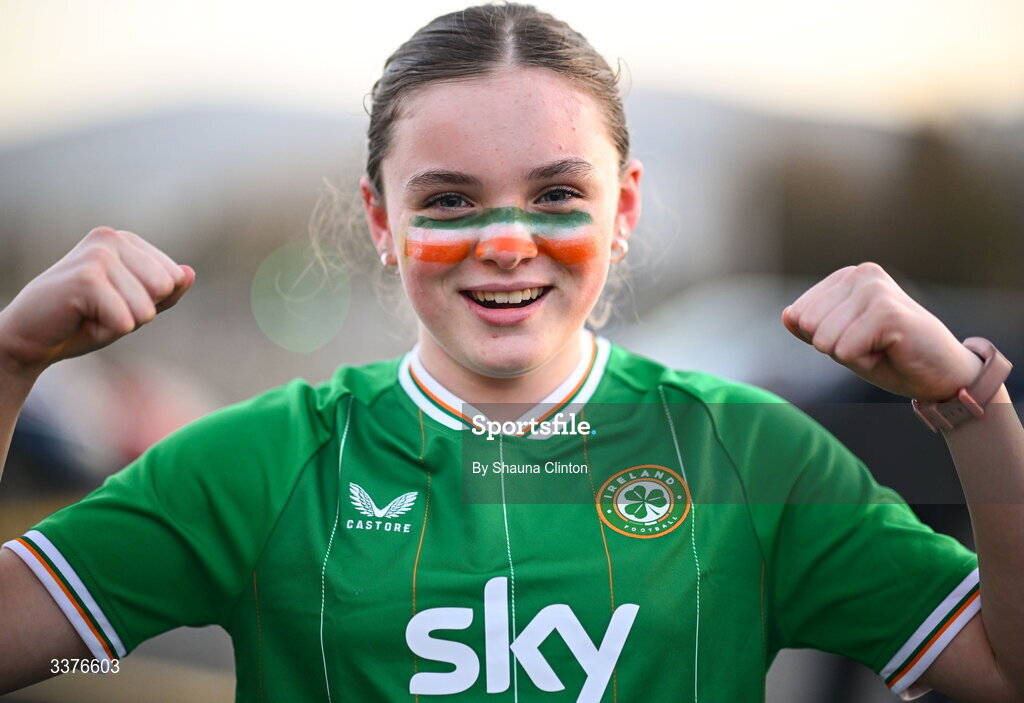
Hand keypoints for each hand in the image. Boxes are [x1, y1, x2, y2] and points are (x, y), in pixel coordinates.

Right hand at [0, 227, 193, 378]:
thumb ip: (165, 292)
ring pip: (147, 308)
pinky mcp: (86, 278)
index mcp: (125, 240)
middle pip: (165, 289)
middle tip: (101, 310)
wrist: (28, 337)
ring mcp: (98, 255)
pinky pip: (125, 321)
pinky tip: (80, 319)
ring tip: (90, 314)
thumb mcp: (133, 306)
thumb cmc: (83, 321)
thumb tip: (189, 273)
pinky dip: (106, 331)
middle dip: (139, 312)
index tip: (113, 301)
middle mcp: (111, 238)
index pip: (174, 278)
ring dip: (121, 322)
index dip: (149, 302)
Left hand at [782, 263, 981, 400]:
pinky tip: (891, 352)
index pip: (798, 315)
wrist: (943, 375)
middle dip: (836, 348)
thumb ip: (813, 327)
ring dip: (851, 356)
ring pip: (824, 340)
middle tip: (872, 346)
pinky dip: (864, 362)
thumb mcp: (842, 341)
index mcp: (847, 277)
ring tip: (881, 348)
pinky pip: (845, 351)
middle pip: (809, 326)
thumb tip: (787, 315)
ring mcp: (876, 290)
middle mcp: (862, 274)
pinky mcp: (887, 312)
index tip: (859, 339)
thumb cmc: (892, 357)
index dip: (824, 340)